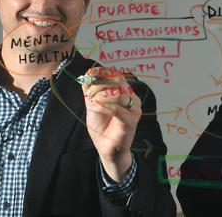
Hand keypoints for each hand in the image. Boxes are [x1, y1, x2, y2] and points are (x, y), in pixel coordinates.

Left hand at [82, 67, 140, 181]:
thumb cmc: (102, 128)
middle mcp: (132, 98)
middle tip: (88, 94)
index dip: (103, 72)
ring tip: (91, 103)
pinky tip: (94, 108)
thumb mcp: (92, 105)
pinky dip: (103, 107)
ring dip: (101, 96)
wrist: (107, 149)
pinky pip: (117, 109)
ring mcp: (134, 109)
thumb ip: (90, 90)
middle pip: (118, 81)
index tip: (90, 73)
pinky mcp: (131, 121)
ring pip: (118, 94)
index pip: (117, 75)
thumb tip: (87, 73)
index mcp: (125, 92)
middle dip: (100, 85)